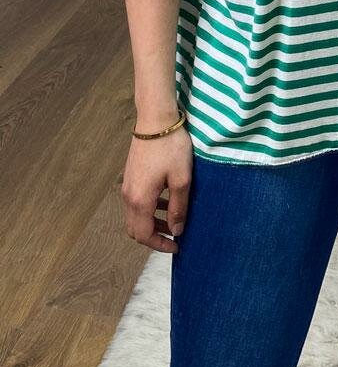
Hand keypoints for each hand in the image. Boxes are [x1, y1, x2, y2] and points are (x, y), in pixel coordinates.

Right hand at [121, 118, 192, 253]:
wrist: (155, 120)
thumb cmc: (171, 148)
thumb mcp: (181, 179)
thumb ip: (178, 208)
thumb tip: (176, 231)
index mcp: (140, 200)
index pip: (144, 235)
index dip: (159, 245)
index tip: (177, 247)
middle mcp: (128, 196)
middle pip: (135, 228)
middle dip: (154, 236)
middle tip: (174, 235)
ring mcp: (127, 185)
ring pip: (136, 215)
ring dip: (153, 221)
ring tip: (174, 218)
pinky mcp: (131, 175)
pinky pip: (137, 201)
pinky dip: (150, 208)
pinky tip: (167, 199)